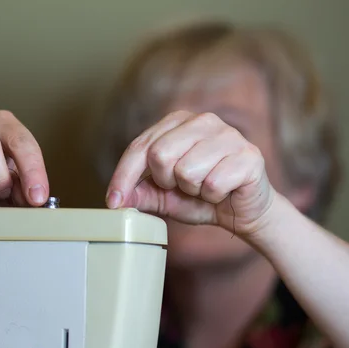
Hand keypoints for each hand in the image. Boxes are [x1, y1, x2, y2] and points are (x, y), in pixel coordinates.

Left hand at [106, 111, 276, 235]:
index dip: (123, 176)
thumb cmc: (201, 197)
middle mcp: (203, 121)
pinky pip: (213, 183)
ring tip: (205, 187)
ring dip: (193, 190)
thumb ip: (139, 193)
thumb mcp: (163, 196)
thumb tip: (115, 200)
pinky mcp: (249, 155)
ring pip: (187, 171)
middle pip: (160, 155)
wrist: (243, 211)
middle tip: (183, 186)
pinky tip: (223, 191)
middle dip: (166, 181)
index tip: (113, 202)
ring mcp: (229, 135)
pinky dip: (213, 196)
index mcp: (177, 122)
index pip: (140, 146)